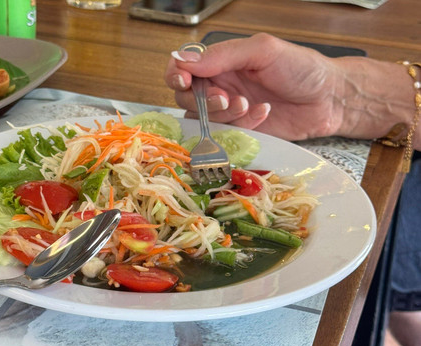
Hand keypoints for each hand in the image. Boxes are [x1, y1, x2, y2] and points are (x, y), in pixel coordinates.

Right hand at [164, 33, 343, 141]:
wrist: (329, 99)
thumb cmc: (301, 68)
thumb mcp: (262, 51)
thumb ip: (222, 55)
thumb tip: (184, 59)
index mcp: (221, 60)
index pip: (182, 67)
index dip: (177, 75)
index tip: (185, 80)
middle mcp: (220, 84)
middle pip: (186, 97)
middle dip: (203, 100)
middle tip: (227, 98)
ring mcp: (228, 110)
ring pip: (202, 119)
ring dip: (223, 114)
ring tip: (249, 105)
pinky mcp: (240, 131)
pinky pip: (224, 133)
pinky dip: (242, 125)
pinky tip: (263, 113)